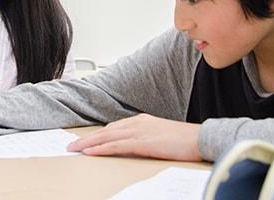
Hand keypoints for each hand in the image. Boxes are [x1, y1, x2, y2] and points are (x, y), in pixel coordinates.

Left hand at [66, 114, 201, 160]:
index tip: (86, 140)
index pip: (114, 127)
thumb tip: (134, 147)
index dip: (98, 134)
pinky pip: (117, 145)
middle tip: (72, 145)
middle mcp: (138, 122)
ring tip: (74, 149)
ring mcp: (140, 131)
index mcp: (142, 121)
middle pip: (106, 130)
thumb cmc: (185, 140)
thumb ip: (146, 139)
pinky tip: (90, 152)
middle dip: (87, 138)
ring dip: (88, 143)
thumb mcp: (161, 137)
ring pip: (107, 136)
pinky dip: (101, 148)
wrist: (201, 138)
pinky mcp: (143, 142)